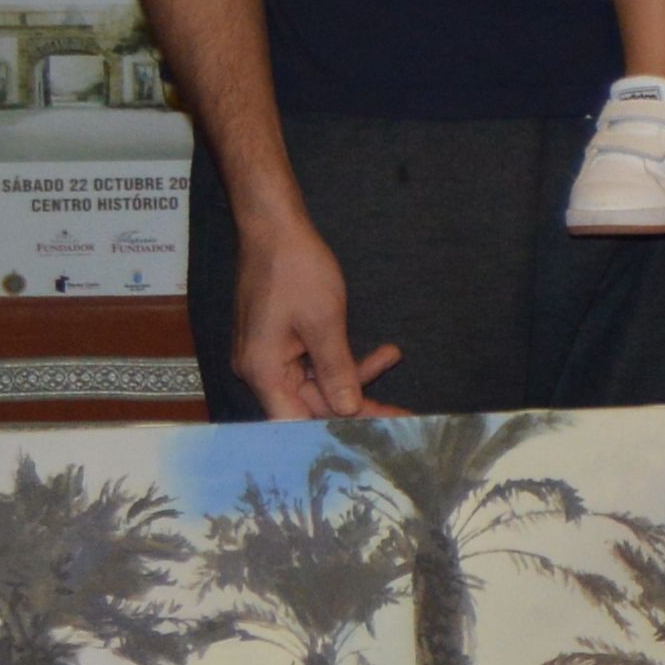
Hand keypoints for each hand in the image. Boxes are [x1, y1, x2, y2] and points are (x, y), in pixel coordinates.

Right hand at [229, 217, 399, 417]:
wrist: (275, 228)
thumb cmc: (293, 269)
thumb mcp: (324, 322)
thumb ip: (337, 370)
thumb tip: (348, 410)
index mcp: (263, 371)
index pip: (298, 422)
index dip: (336, 431)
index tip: (374, 435)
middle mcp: (261, 371)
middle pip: (312, 406)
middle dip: (359, 406)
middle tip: (403, 415)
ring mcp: (271, 357)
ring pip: (320, 384)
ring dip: (357, 377)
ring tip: (394, 360)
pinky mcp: (283, 344)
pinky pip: (316, 364)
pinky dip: (346, 360)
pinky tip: (385, 353)